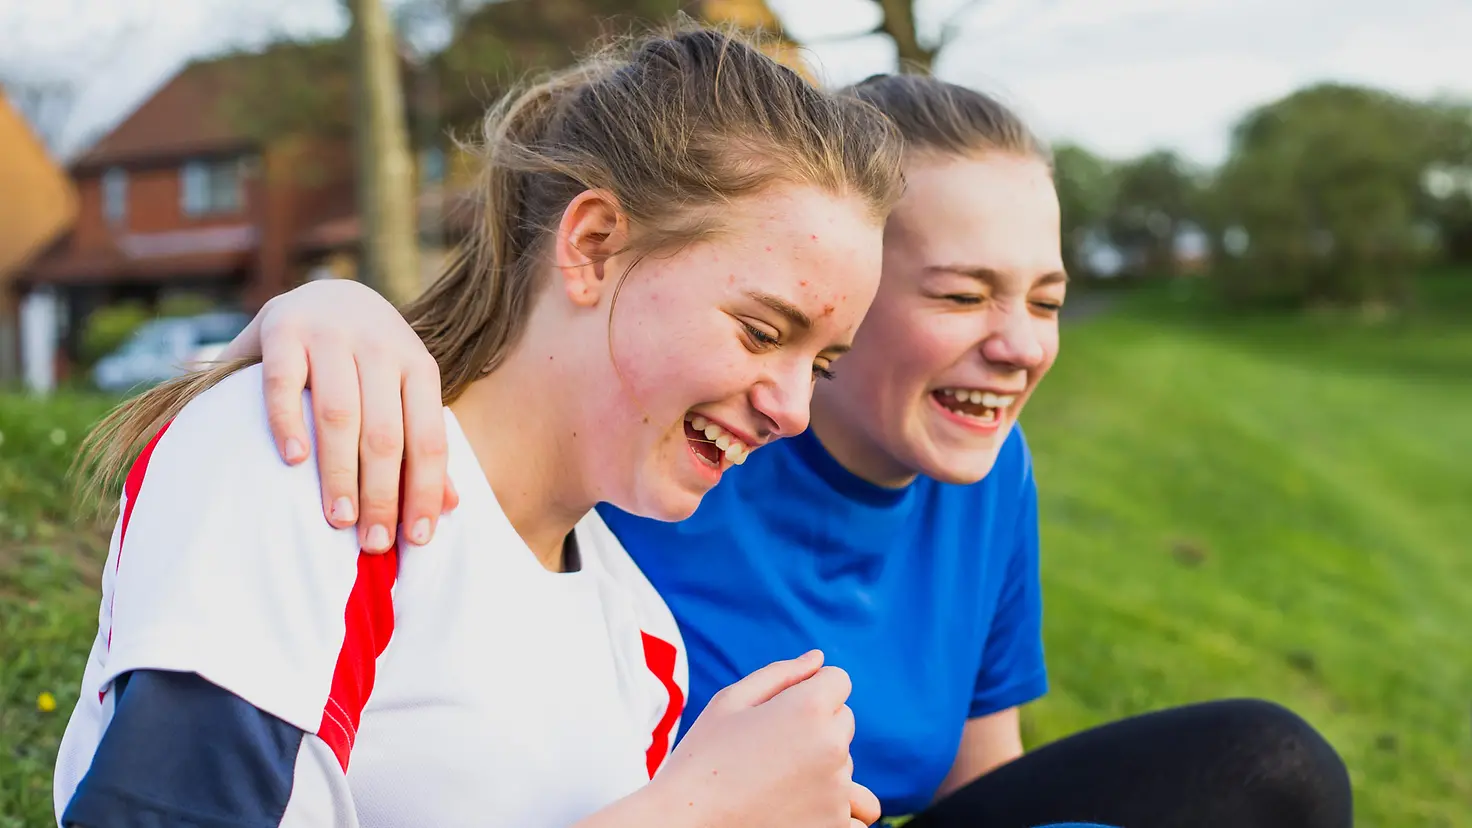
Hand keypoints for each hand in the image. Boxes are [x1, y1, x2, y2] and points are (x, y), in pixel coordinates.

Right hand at [228, 280, 457, 551]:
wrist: (326, 290)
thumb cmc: (369, 361)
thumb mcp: (405, 390)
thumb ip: (421, 441)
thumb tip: (451, 505)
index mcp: (418, 365)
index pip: (428, 438)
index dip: (426, 491)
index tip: (418, 540)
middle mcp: (380, 345)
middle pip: (385, 432)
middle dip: (383, 493)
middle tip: (374, 543)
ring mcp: (331, 334)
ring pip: (339, 412)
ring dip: (339, 471)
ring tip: (338, 518)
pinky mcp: (282, 328)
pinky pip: (284, 382)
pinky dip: (288, 422)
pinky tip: (293, 461)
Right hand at [647, 651, 880, 827]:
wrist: (683, 825)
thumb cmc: (700, 759)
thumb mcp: (730, 702)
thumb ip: (781, 674)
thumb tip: (818, 659)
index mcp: (809, 709)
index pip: (838, 681)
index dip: (808, 691)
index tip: (778, 715)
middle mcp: (832, 748)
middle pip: (843, 723)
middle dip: (816, 728)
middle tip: (768, 751)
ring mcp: (837, 793)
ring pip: (849, 769)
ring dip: (828, 771)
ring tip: (783, 785)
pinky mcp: (834, 827)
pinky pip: (859, 814)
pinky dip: (840, 813)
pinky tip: (806, 811)